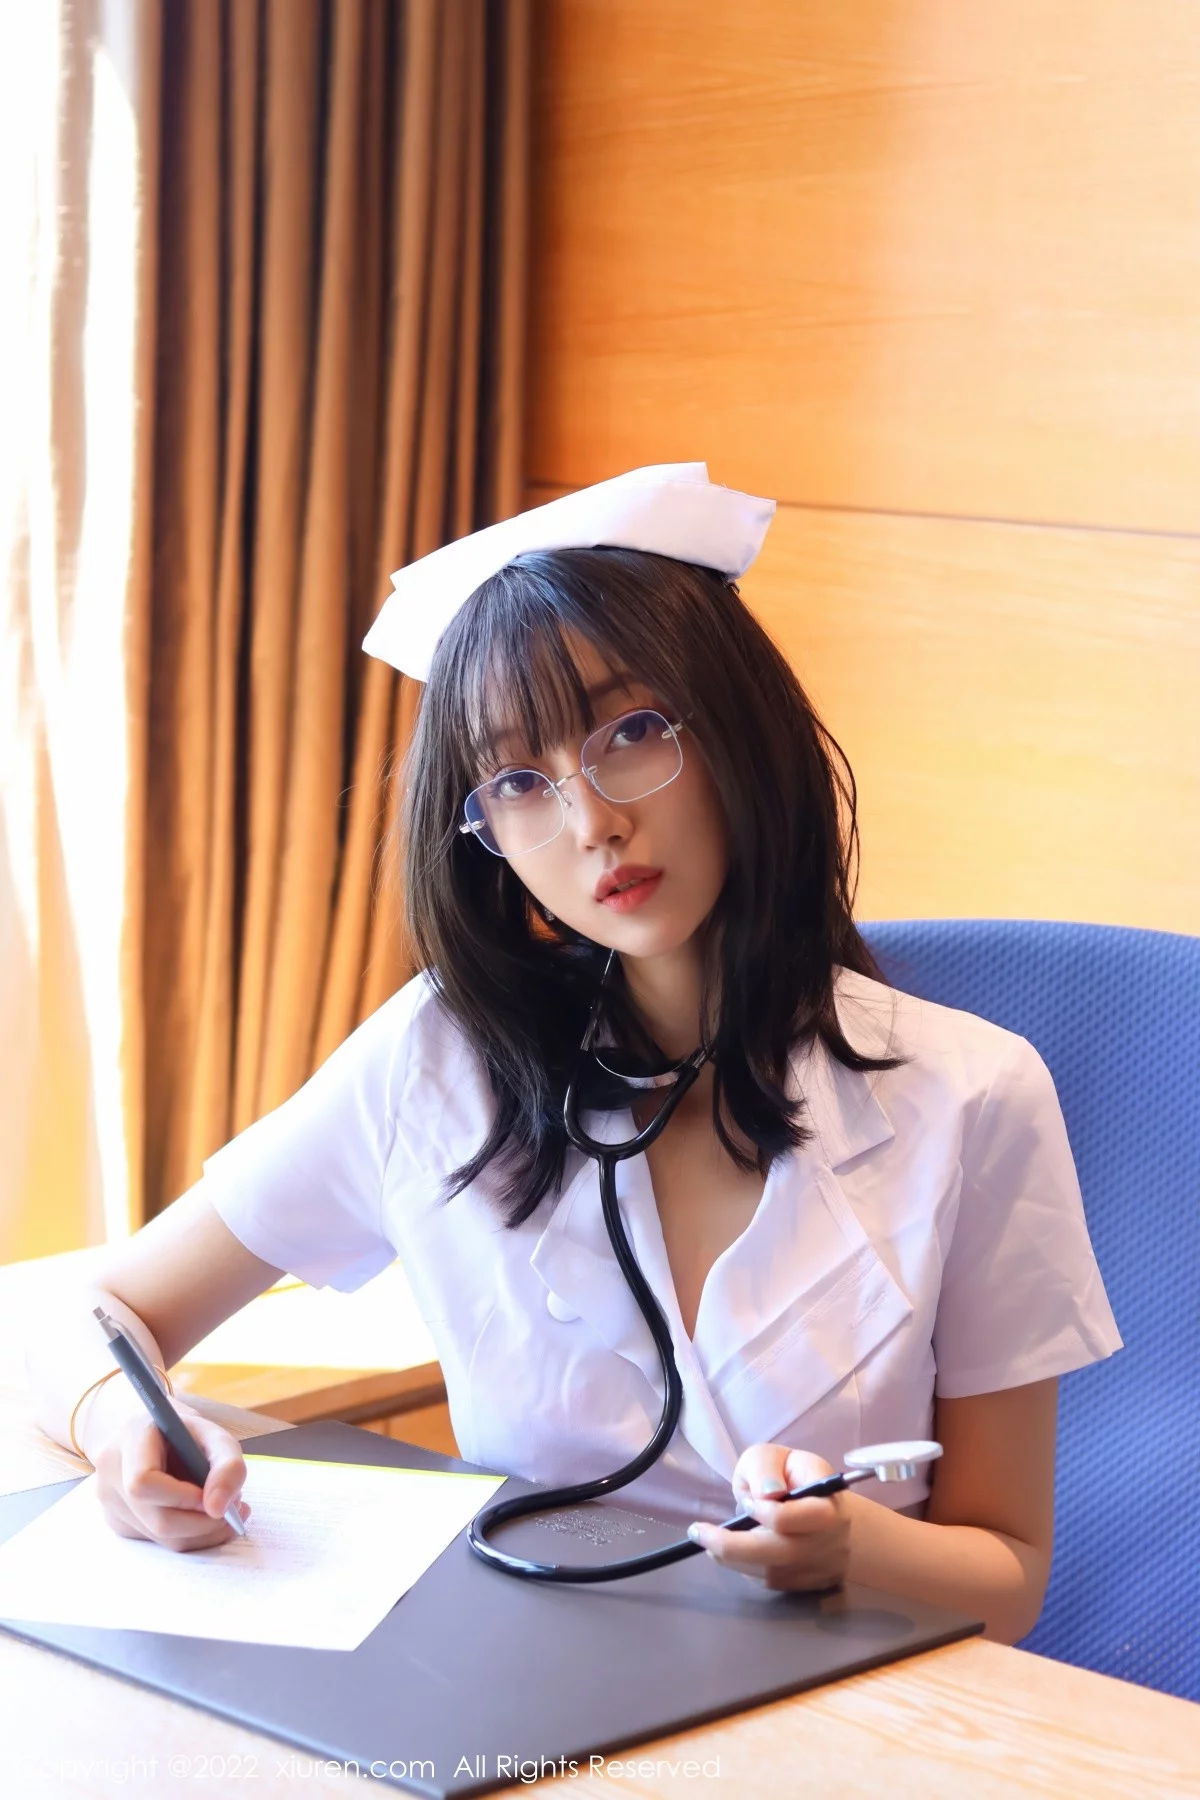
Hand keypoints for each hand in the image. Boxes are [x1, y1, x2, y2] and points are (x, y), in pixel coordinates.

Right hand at [87, 1390, 249, 1550]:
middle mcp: (109, 1473)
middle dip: (203, 1523)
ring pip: (159, 1537)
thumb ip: (226, 1464)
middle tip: (236, 1511)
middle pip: (156, 1519)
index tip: (214, 1497)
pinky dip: (187, 1535)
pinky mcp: (117, 1522)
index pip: (143, 1482)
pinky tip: (200, 1515)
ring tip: (223, 1509)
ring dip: (200, 1532)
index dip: (182, 1497)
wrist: (150, 1433)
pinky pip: (156, 1542)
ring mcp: (109, 1502)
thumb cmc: (182, 1432)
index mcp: (129, 1439)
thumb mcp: (212, 1432)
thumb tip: (219, 1509)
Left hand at [687, 1445, 850, 1591]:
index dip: (765, 1513)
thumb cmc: (798, 1478)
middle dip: (732, 1545)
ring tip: (708, 1542)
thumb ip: (767, 1468)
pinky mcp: (809, 1585)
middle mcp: (828, 1541)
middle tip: (698, 1532)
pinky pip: (771, 1583)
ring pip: (771, 1573)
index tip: (748, 1502)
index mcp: (827, 1504)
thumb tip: (767, 1494)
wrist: (831, 1512)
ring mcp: (820, 1568)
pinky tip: (733, 1553)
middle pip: (779, 1554)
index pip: (795, 1519)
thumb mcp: (778, 1457)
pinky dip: (747, 1569)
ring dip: (733, 1559)